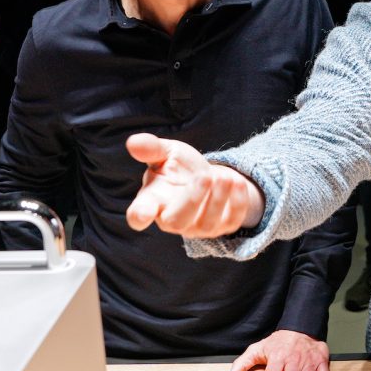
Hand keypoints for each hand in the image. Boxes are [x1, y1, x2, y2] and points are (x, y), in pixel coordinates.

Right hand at [125, 133, 264, 236]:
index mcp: (152, 202)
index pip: (139, 215)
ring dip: (218, 198)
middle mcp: (172, 220)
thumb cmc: (179, 168)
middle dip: (193, 199)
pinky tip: (236, 181)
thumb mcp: (165, 153)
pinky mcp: (223, 227)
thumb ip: (151, 148)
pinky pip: (232, 221)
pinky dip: (237, 201)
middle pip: (177, 221)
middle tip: (205, 176)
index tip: (143, 213)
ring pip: (207, 224)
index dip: (140, 216)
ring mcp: (198, 227)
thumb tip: (132, 142)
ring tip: (223, 176)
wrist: (208, 176)